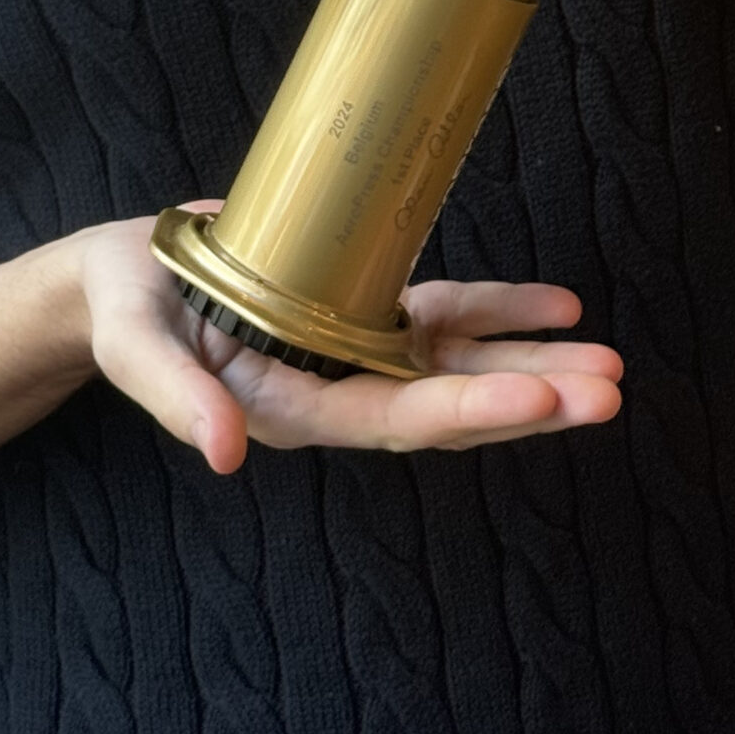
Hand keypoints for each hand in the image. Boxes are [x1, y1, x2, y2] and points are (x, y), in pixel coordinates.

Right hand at [72, 208, 622, 476]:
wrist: (125, 278)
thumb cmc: (125, 311)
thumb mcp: (135, 348)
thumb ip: (177, 398)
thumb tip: (225, 455)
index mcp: (292, 409)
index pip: (395, 419)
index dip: (468, 409)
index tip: (538, 397)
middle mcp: (339, 390)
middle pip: (450, 406)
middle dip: (530, 401)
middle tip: (607, 394)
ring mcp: (358, 352)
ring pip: (463, 367)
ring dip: (536, 366)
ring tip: (609, 367)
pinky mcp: (364, 311)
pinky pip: (448, 320)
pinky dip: (504, 315)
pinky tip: (561, 309)